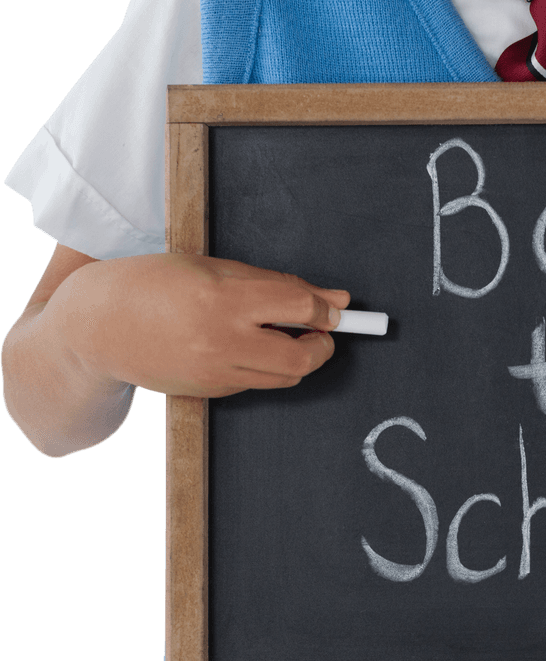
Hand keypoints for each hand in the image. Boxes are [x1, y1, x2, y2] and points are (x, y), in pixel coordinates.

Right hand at [47, 252, 351, 396]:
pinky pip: (258, 383)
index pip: (300, 307)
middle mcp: (221, 340)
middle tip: (322, 331)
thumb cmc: (152, 284)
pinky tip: (248, 347)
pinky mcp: (211, 392)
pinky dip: (266, 366)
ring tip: (287, 336)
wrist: (95, 327)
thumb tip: (335, 299)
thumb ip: (277, 284)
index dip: (326, 308)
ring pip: (286, 376)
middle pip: (303, 357)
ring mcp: (216, 372)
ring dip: (300, 358)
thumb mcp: (213, 268)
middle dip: (324, 345)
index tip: (333, 307)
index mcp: (221, 298)